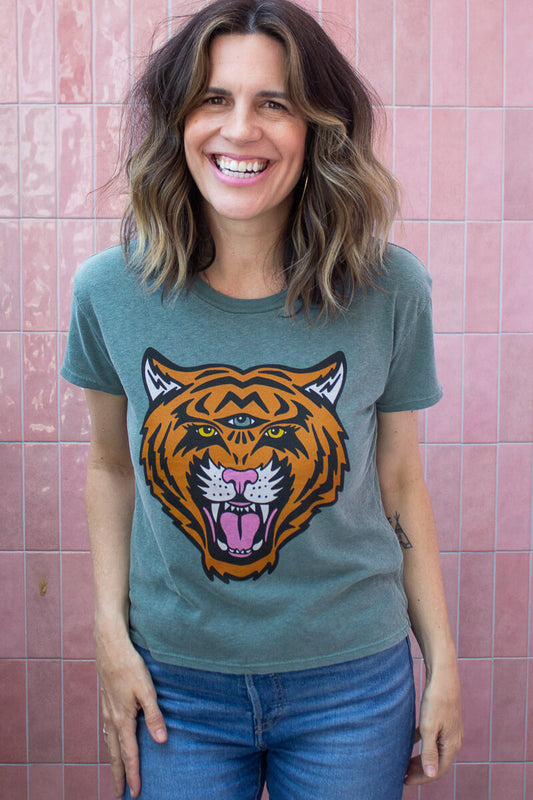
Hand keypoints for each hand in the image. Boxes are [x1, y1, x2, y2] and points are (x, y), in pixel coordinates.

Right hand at [97, 633, 166, 797]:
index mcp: (123, 718)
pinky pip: (106, 730)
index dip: (133, 774)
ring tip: (115, 774)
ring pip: (109, 743)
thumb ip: (154, 716)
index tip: (136, 792)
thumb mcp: (147, 690)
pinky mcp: (106, 701)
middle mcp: (112, 718)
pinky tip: (111, 741)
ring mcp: (107, 709)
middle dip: (118, 775)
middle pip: (115, 753)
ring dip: (113, 760)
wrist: (109, 645)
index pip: (129, 753)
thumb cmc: (130, 665)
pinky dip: (109, 743)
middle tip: (118, 794)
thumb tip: (161, 741)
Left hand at [404, 662, 462, 784]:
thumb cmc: (436, 700)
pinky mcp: (445, 720)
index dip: (422, 778)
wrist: (443, 675)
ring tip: (406, 763)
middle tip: (403, 775)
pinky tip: (411, 742)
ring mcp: (450, 730)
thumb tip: (431, 774)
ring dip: (421, 758)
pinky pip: (433, 738)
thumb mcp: (429, 727)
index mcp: (452, 744)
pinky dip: (423, 744)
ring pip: (435, 750)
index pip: (438, 770)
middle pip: (437, 762)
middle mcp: (454, 740)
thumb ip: (429, 751)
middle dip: (421, 770)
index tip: (405, 781)